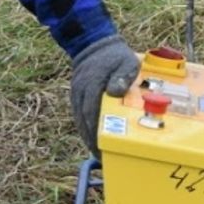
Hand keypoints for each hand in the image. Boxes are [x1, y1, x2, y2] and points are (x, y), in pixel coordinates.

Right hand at [70, 36, 139, 156]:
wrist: (95, 46)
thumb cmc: (116, 56)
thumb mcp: (126, 62)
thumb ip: (123, 76)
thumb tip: (116, 93)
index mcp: (93, 84)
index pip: (92, 112)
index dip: (96, 131)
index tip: (102, 146)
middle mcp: (81, 92)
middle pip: (84, 121)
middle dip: (92, 140)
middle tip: (102, 157)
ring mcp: (77, 95)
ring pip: (80, 120)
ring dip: (88, 137)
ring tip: (98, 153)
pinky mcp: (78, 97)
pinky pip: (80, 115)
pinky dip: (86, 128)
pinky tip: (93, 138)